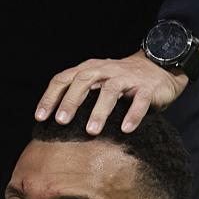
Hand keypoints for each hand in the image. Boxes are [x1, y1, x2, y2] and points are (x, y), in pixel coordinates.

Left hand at [34, 52, 187, 133]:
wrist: (158, 67)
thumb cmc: (120, 81)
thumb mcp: (96, 82)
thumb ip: (78, 94)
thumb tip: (53, 122)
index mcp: (88, 69)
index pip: (63, 79)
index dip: (50, 98)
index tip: (40, 117)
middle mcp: (105, 70)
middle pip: (83, 81)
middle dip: (70, 102)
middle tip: (60, 122)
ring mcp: (126, 78)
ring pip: (110, 91)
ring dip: (99, 111)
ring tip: (91, 131)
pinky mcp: (147, 88)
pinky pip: (139, 101)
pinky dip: (133, 114)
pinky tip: (126, 129)